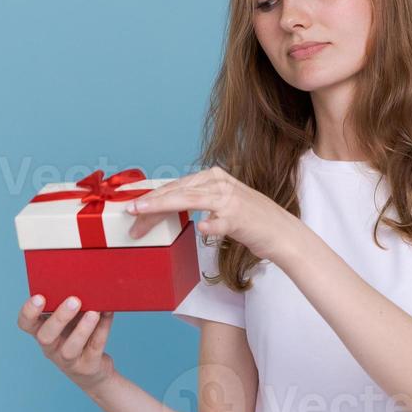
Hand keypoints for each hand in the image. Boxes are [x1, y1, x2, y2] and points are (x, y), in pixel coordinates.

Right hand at [17, 294, 116, 392]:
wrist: (92, 369)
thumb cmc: (77, 335)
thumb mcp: (71, 319)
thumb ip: (72, 303)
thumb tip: (87, 282)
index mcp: (41, 331)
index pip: (26, 324)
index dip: (29, 312)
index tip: (39, 297)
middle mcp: (50, 348)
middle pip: (46, 337)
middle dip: (59, 318)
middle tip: (74, 300)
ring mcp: (68, 361)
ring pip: (69, 349)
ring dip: (82, 329)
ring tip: (93, 313)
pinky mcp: (87, 367)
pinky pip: (94, 348)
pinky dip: (102, 330)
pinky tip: (107, 314)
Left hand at [125, 166, 300, 262]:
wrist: (282, 233)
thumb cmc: (251, 222)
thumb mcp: (221, 205)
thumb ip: (198, 201)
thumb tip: (167, 207)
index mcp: (214, 177)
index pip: (176, 186)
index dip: (152, 198)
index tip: (132, 208)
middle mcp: (220, 184)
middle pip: (177, 192)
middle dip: (150, 204)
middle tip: (129, 216)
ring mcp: (230, 200)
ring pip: (190, 200)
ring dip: (163, 207)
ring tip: (142, 214)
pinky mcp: (240, 219)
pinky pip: (221, 222)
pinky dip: (211, 226)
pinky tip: (201, 229)